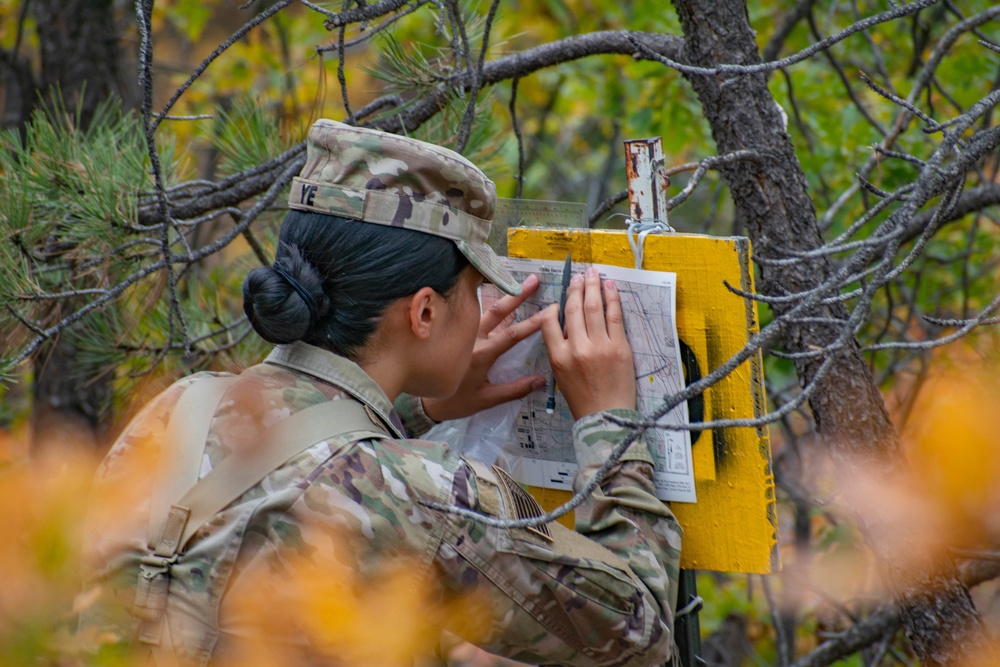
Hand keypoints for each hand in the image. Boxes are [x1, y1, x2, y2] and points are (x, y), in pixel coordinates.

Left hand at [422, 275, 546, 421]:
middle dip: (517, 295)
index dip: (532, 323)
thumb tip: (541, 380)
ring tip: (514, 277)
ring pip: (485, 309)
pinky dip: (483, 298)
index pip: (511, 335)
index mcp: (481, 355)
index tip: (548, 311)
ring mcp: (463, 333)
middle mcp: (472, 339)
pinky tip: (490, 286)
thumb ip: (514, 390)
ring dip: (501, 294)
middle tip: (533, 280)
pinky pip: (472, 312)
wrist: (424, 403)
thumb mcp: (486, 400)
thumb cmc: (456, 402)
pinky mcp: (455, 331)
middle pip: (498, 312)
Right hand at [540, 267, 635, 419]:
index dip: (553, 306)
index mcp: (558, 357)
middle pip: (573, 310)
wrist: (607, 417)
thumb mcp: (560, 375)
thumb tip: (567, 322)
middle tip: (578, 276)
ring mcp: (599, 347)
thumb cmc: (583, 399)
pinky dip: (612, 299)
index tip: (560, 298)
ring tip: (592, 273)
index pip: (549, 322)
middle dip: (576, 289)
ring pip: (594, 308)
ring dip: (593, 287)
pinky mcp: (619, 347)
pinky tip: (609, 286)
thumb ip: (560, 349)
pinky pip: (614, 317)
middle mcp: (577, 349)